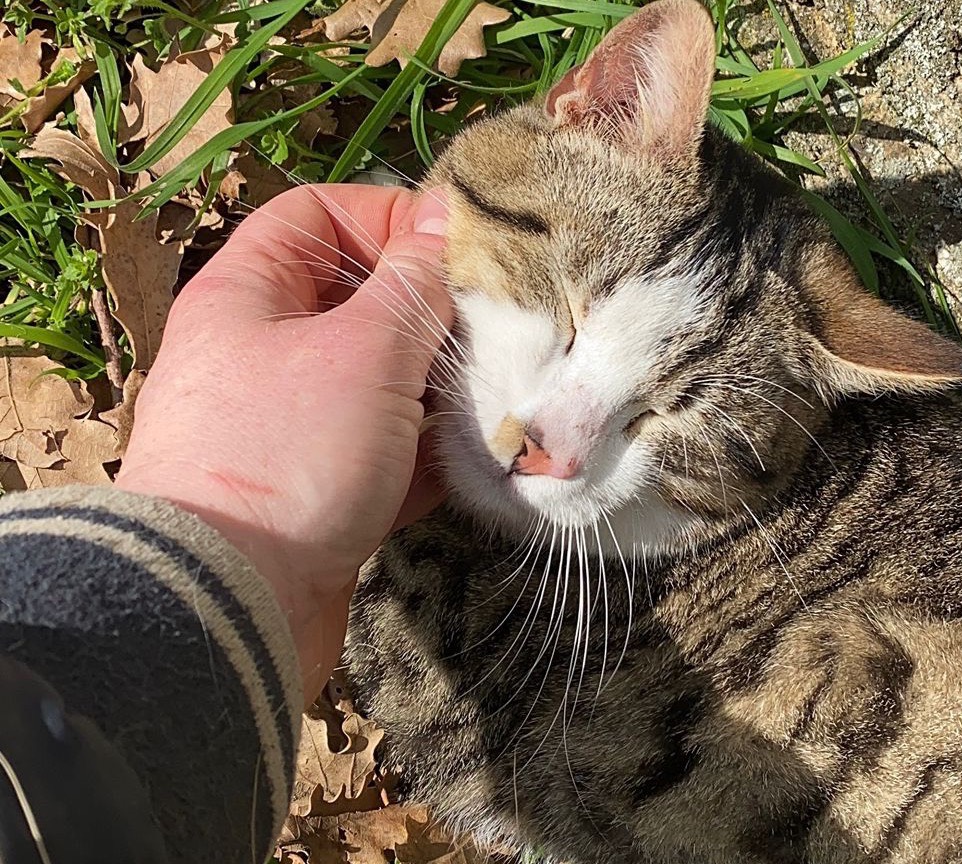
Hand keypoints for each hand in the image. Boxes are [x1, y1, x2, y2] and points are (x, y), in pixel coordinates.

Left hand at [115, 184, 452, 697]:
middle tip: (490, 328)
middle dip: (426, 314)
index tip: (456, 248)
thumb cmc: (287, 454)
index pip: (316, 215)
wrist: (226, 607)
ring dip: (434, 389)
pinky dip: (421, 457)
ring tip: (492, 395)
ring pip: (374, 384)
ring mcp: (284, 428)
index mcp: (248, 295)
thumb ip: (412, 284)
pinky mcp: (310, 493)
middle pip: (354, 302)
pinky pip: (376, 455)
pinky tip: (470, 464)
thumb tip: (443, 217)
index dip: (387, 217)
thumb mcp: (364, 350)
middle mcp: (259, 354)